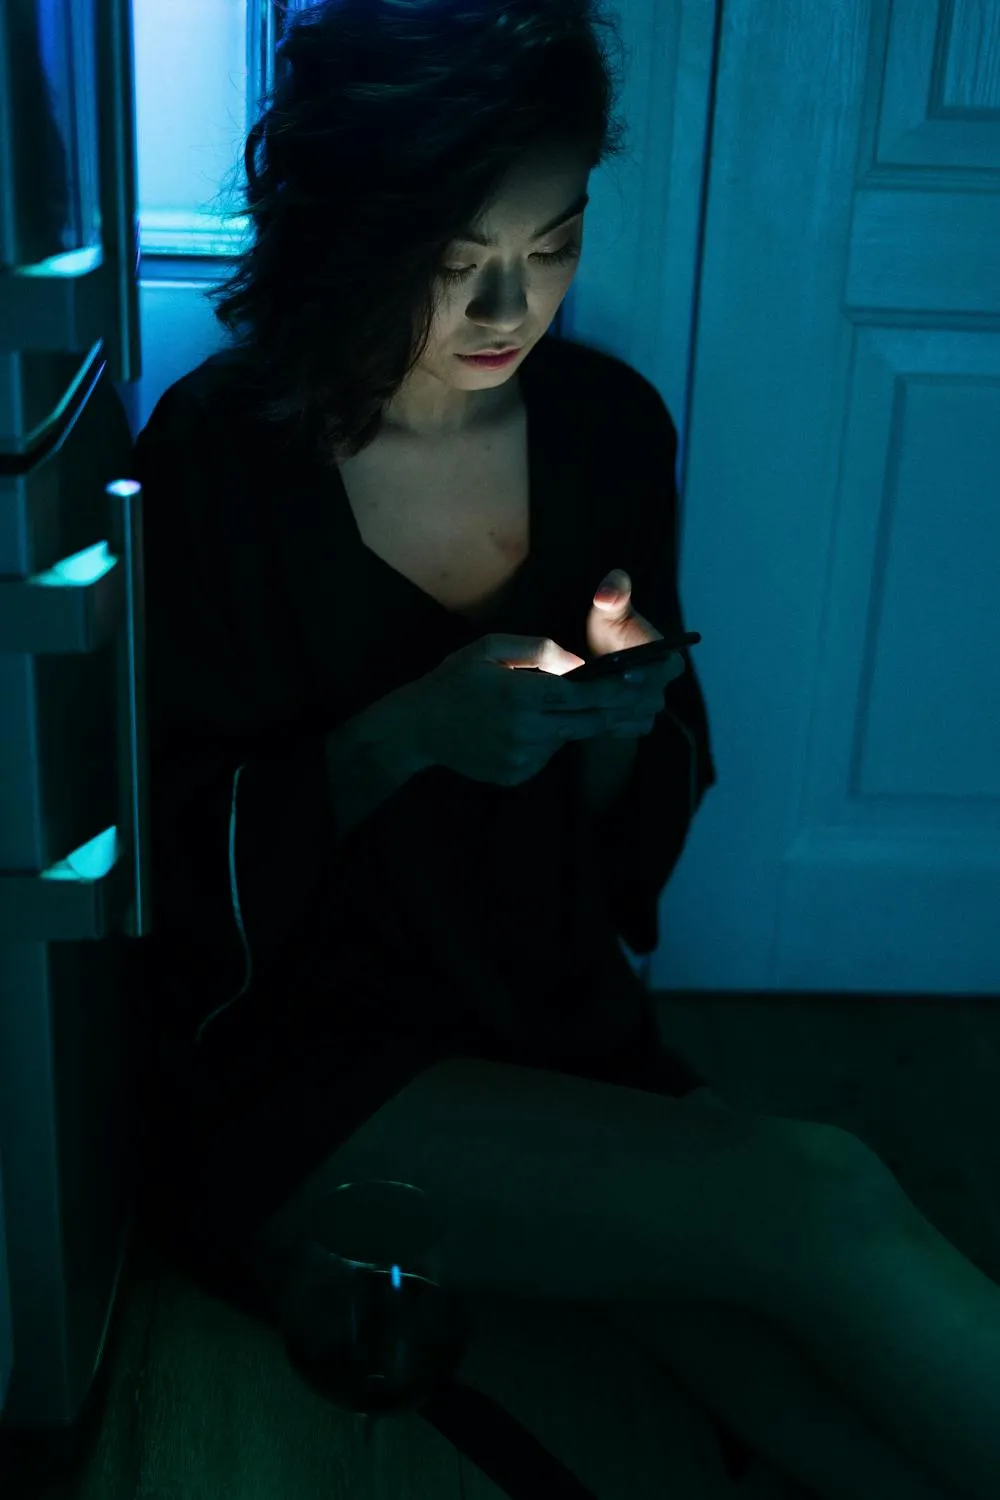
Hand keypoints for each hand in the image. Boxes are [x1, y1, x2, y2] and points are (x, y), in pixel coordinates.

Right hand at [403, 633, 663, 787]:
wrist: (417, 728)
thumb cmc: (454, 680)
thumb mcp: (491, 648)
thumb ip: (540, 650)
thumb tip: (579, 663)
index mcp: (522, 695)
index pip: (584, 694)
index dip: (616, 689)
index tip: (639, 681)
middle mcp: (526, 731)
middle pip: (587, 724)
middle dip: (614, 712)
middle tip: (639, 702)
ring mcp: (521, 758)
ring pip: (565, 738)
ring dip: (570, 722)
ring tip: (551, 706)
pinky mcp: (515, 775)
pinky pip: (546, 754)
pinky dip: (546, 739)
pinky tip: (522, 727)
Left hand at [586, 568, 684, 731]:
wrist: (599, 667)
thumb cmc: (609, 634)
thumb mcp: (609, 613)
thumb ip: (614, 596)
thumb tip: (609, 591)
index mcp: (667, 659)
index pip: (669, 669)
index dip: (650, 673)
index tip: (626, 672)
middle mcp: (662, 688)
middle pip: (648, 699)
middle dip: (622, 696)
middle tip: (592, 692)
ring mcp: (648, 711)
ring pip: (633, 717)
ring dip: (610, 711)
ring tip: (582, 703)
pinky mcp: (632, 727)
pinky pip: (621, 730)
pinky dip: (603, 724)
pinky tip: (582, 715)